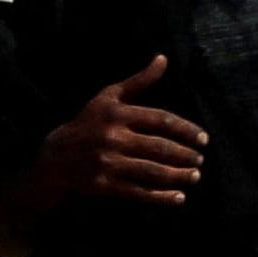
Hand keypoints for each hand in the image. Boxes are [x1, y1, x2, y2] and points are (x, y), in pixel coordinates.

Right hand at [32, 56, 201, 213]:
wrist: (53, 155)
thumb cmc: (88, 122)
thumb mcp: (108, 97)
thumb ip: (139, 81)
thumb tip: (164, 59)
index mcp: (117, 114)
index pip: (162, 120)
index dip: (187, 130)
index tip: (204, 140)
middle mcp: (112, 137)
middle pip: (160, 147)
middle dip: (186, 155)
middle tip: (200, 160)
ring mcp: (107, 162)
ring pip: (152, 171)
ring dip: (179, 176)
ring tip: (195, 176)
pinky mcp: (102, 184)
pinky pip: (138, 192)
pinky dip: (161, 197)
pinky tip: (179, 197)